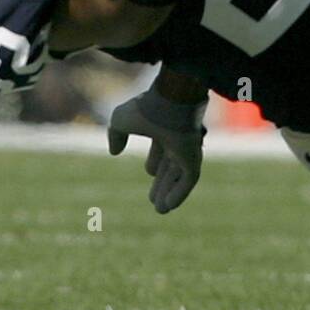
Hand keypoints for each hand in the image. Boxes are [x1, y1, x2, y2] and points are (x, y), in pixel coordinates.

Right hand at [107, 83, 206, 213]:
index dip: (155, 161)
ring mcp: (187, 147)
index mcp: (163, 126)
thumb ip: (116, 135)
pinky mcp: (194, 156)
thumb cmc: (147, 106)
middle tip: (155, 199)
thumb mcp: (121, 120)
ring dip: (169, 192)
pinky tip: (168, 206)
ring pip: (179, 175)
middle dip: (163, 182)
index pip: (161, 147)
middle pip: (171, 164)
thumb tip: (115, 152)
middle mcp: (177, 137)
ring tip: (161, 210)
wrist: (170, 99)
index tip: (149, 172)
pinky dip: (179, 193)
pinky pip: (189, 180)